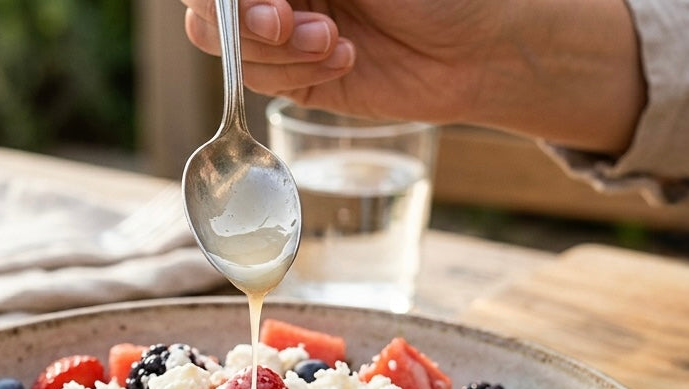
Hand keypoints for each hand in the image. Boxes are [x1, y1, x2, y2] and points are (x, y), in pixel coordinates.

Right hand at [181, 0, 645, 154]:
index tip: (261, 1)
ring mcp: (283, 31)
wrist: (479, 48)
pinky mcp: (295, 77)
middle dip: (242, 19)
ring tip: (333, 41)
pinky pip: (261, 80)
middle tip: (285, 21)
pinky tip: (344, 57)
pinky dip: (294, 72)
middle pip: (209, 7)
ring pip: (229, 46)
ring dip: (276, 49)